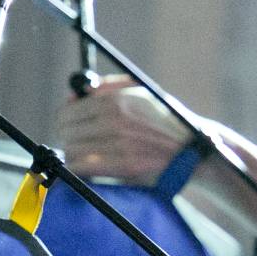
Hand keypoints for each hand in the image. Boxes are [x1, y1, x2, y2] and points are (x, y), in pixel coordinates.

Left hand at [56, 74, 196, 184]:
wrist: (192, 150)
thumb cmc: (166, 122)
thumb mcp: (143, 92)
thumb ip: (110, 86)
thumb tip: (79, 91)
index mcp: (117, 99)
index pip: (70, 110)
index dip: (65, 120)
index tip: (68, 127)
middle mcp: (115, 119)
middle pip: (66, 130)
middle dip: (67, 137)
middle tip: (74, 143)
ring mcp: (118, 143)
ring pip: (72, 149)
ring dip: (72, 155)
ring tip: (82, 157)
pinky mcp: (123, 165)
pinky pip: (82, 167)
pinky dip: (78, 169)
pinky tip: (86, 169)